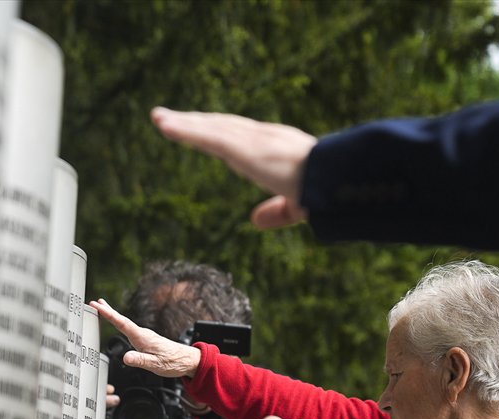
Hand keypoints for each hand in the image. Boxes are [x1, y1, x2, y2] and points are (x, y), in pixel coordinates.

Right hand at [90, 298, 200, 377]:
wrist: (187, 360)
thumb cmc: (173, 362)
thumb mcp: (155, 365)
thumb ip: (140, 361)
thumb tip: (126, 358)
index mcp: (142, 338)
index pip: (121, 323)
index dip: (108, 314)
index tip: (97, 306)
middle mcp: (142, 334)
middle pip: (121, 320)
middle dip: (108, 311)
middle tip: (95, 302)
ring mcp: (144, 336)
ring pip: (125, 323)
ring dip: (113, 316)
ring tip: (102, 309)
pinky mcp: (145, 339)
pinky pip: (129, 329)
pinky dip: (120, 323)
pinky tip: (118, 324)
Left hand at [150, 107, 315, 228]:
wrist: (340, 181)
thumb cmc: (328, 192)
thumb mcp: (298, 206)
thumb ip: (276, 212)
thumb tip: (253, 220)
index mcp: (276, 149)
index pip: (239, 137)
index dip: (216, 132)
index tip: (198, 129)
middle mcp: (264, 136)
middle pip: (221, 125)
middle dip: (195, 122)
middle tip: (166, 118)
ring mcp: (255, 139)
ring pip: (212, 127)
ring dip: (183, 122)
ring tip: (157, 118)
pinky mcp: (246, 147)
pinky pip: (208, 136)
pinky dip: (184, 130)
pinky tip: (164, 126)